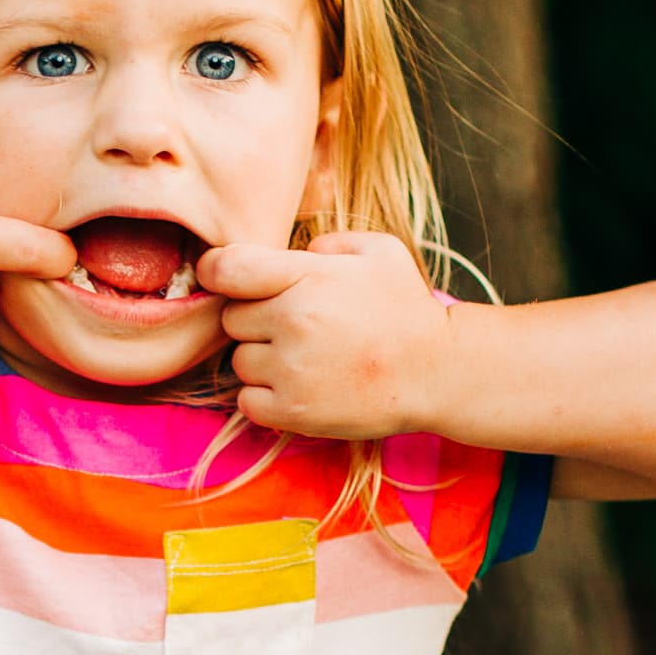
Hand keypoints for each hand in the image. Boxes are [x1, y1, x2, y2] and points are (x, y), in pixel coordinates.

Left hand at [197, 229, 454, 438]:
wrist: (438, 372)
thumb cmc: (406, 310)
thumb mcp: (379, 251)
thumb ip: (328, 243)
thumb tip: (295, 254)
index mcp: (307, 276)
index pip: (225, 268)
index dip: (217, 272)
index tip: (227, 279)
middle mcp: (292, 321)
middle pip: (231, 318)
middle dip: (255, 320)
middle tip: (296, 327)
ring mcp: (290, 370)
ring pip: (239, 361)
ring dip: (261, 360)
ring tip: (305, 359)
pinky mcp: (293, 411)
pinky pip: (247, 401)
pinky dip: (264, 397)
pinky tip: (298, 387)